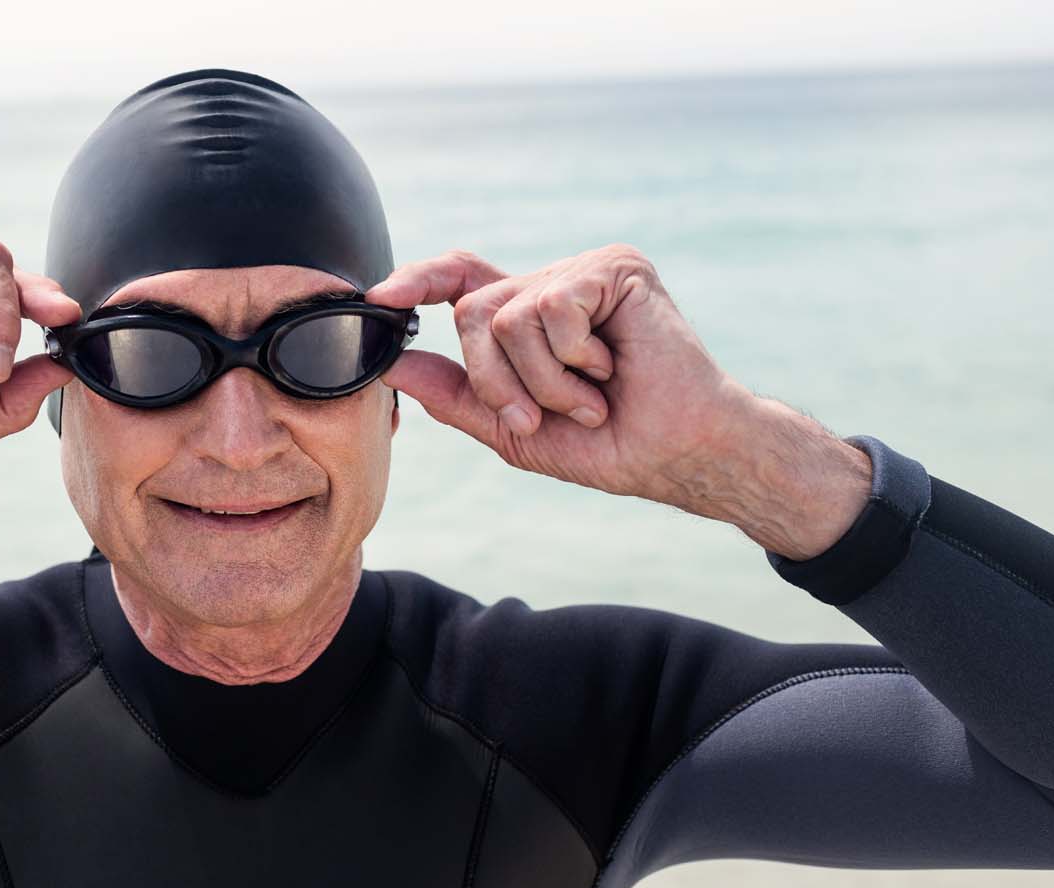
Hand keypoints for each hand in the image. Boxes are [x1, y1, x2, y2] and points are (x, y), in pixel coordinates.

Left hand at [364, 243, 759, 506]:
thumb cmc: (608, 444)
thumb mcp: (512, 427)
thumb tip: (392, 362)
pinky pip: (550, 310)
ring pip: (506, 315)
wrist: (676, 454)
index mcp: (531, 315)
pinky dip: (571, 359)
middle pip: (472, 309)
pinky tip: (609, 371)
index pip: (460, 278)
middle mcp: (554, 283)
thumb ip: (455, 393)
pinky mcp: (614, 268)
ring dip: (540, 380)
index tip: (376, 298)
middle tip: (538, 416)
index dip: (417, 280)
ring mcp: (584, 271)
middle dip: (494, 378)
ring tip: (589, 397)